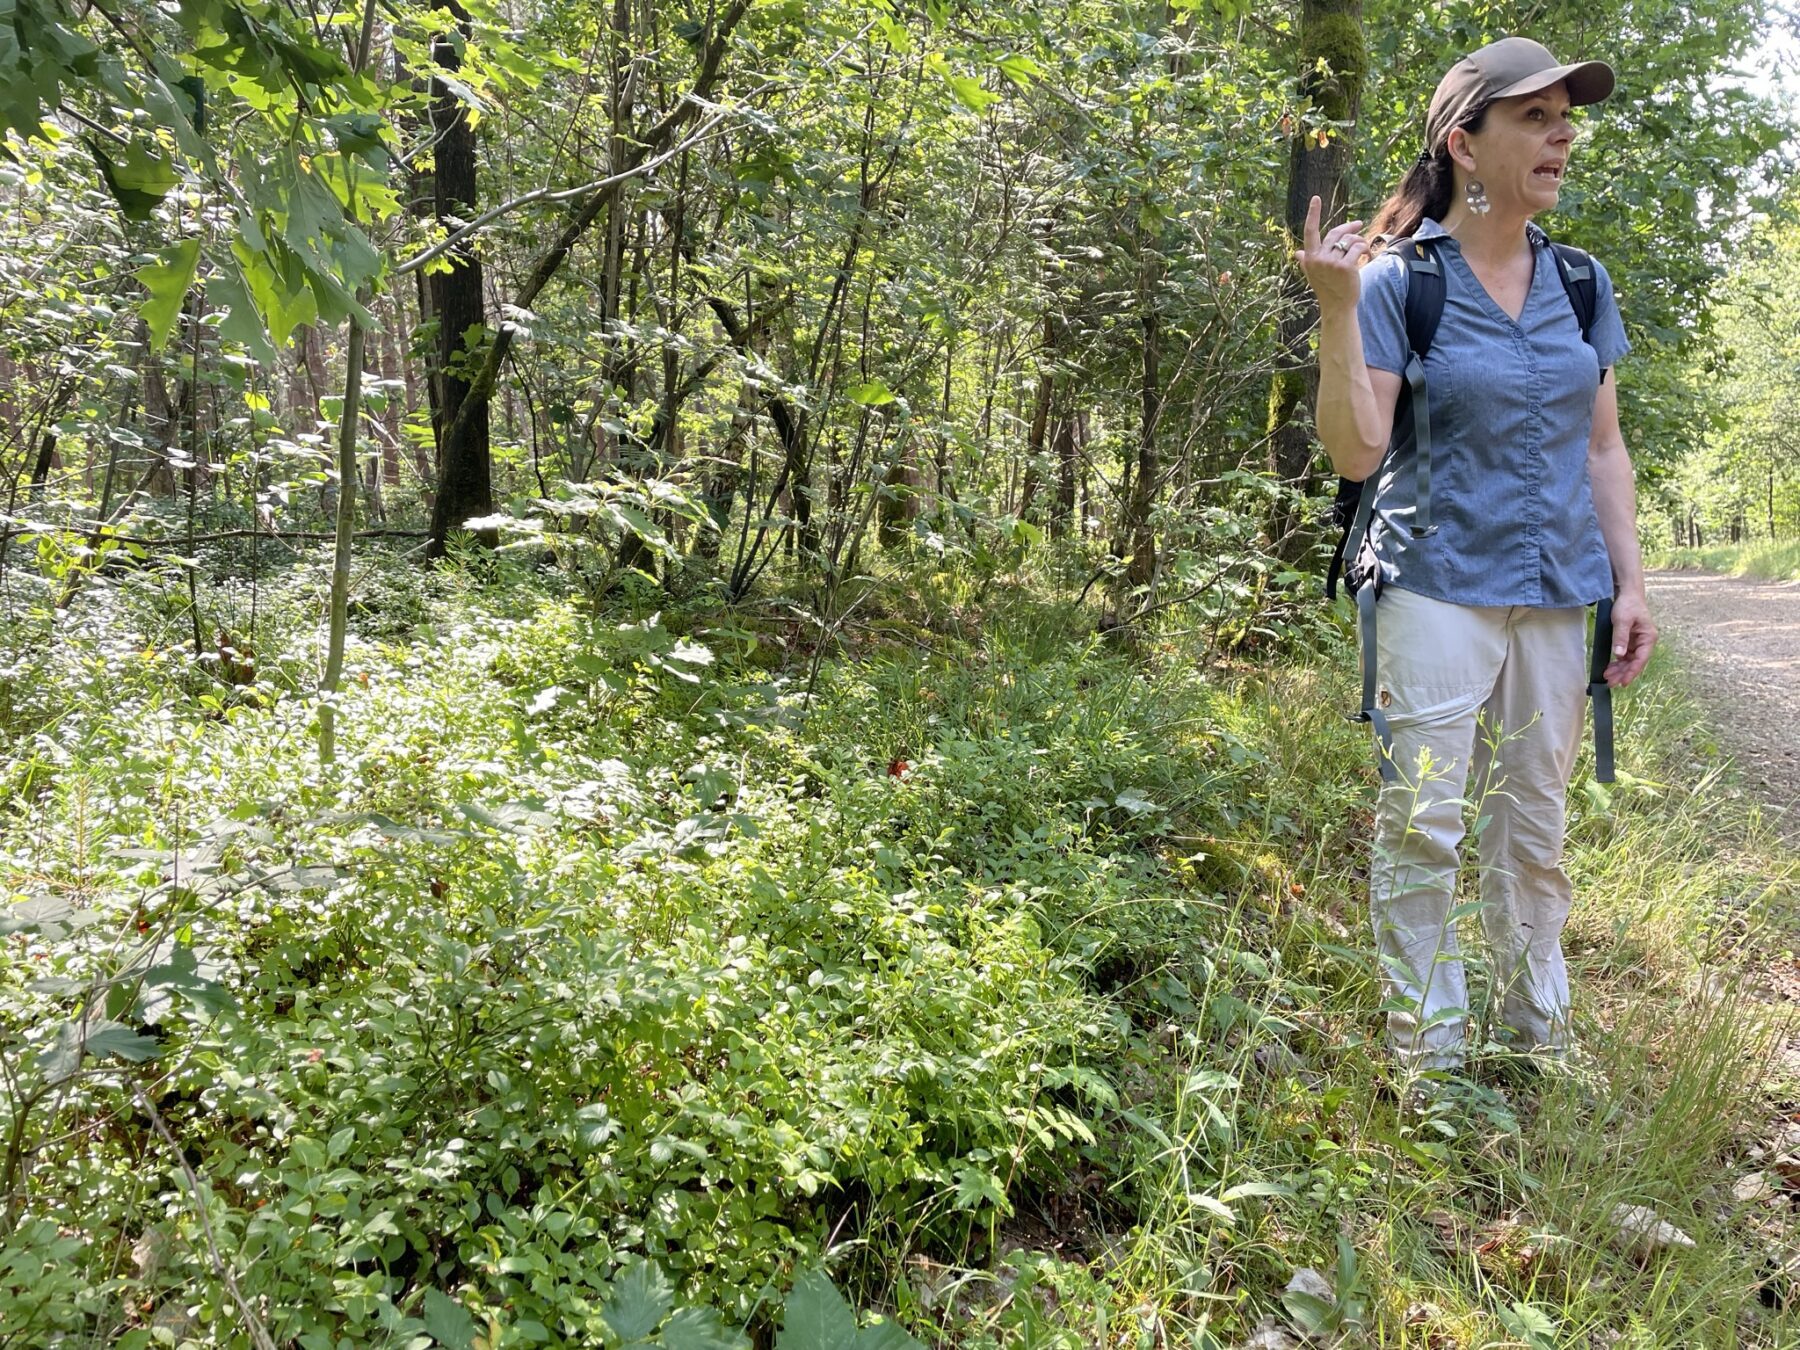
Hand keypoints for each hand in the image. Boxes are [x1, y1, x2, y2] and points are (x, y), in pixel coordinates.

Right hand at [1293, 195, 1369, 312]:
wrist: (1337, 307)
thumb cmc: (1327, 290)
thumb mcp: (1314, 274)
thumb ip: (1307, 261)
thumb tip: (1297, 253)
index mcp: (1310, 258)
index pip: (1310, 231)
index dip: (1313, 214)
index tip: (1316, 199)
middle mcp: (1319, 258)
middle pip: (1336, 233)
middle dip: (1350, 227)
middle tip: (1359, 224)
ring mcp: (1332, 263)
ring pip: (1350, 240)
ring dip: (1359, 242)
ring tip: (1363, 250)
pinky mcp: (1346, 267)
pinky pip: (1358, 248)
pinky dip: (1365, 250)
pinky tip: (1366, 257)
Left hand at [1605, 590, 1656, 687]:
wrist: (1627, 594)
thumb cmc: (1628, 605)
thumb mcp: (1622, 620)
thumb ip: (1620, 637)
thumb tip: (1619, 655)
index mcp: (1648, 638)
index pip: (1641, 659)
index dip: (1632, 672)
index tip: (1623, 682)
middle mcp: (1645, 642)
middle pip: (1635, 662)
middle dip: (1623, 673)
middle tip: (1610, 682)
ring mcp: (1637, 642)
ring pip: (1629, 661)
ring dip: (1619, 670)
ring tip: (1607, 677)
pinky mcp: (1630, 641)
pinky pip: (1624, 655)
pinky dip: (1617, 662)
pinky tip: (1609, 668)